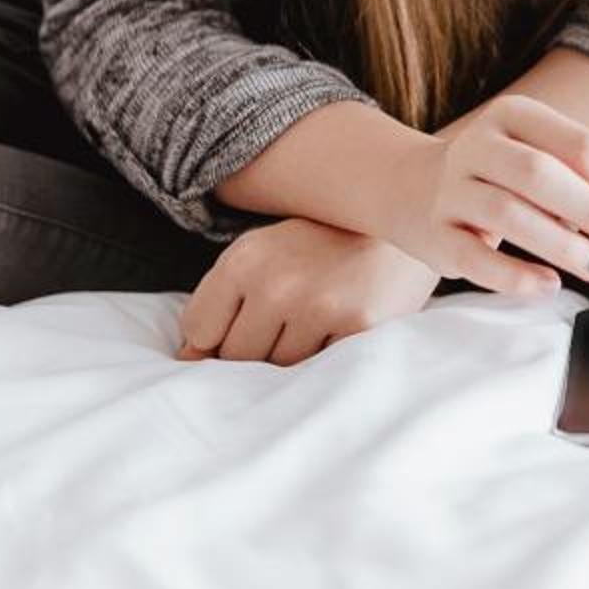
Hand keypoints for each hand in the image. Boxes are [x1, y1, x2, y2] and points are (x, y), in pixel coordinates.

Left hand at [177, 217, 441, 365]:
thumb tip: (187, 359)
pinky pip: (321, 370)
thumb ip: (222, 301)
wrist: (400, 218)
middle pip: (236, 358)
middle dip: (255, 351)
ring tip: (317, 321)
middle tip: (288, 321)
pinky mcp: (357, 327)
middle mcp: (276, 283)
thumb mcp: (263, 255)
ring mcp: (318, 306)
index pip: (199, 332)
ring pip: (279, 370)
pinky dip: (327, 359)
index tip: (245, 322)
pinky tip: (340, 329)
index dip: (216, 337)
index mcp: (243, 260)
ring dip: (293, 358)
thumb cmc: (321, 244)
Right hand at [383, 94, 588, 294]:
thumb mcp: (537, 153)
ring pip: (508, 216)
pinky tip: (549, 286)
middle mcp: (477, 147)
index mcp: (512, 116)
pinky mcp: (435, 236)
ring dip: (562, 246)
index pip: (578, 144)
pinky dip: (516, 277)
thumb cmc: (500, 173)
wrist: (413, 186)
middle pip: (541, 174)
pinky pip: (475, 259)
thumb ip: (582, 175)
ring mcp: (451, 191)